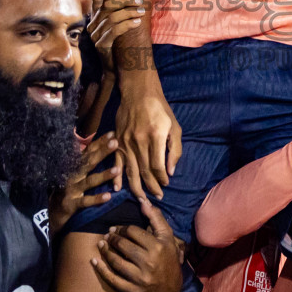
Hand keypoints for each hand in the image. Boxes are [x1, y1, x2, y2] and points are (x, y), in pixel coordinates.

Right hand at [50, 133, 122, 234]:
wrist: (52, 212)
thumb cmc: (67, 190)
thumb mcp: (74, 174)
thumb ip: (85, 162)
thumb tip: (99, 146)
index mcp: (74, 167)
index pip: (88, 152)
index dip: (99, 142)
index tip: (112, 133)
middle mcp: (72, 176)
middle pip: (89, 162)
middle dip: (102, 152)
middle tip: (115, 142)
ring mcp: (71, 189)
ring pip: (89, 181)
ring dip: (104, 175)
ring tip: (117, 170)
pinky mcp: (71, 204)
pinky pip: (85, 201)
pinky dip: (96, 199)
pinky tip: (108, 196)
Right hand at [88, 0, 147, 67]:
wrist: (112, 69)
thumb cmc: (118, 46)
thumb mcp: (117, 27)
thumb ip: (119, 14)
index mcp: (95, 18)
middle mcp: (92, 25)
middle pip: (107, 5)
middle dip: (125, 1)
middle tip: (140, 2)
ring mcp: (95, 36)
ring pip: (112, 17)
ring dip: (129, 13)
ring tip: (142, 12)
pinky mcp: (101, 45)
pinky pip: (114, 30)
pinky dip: (127, 24)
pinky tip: (137, 23)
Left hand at [90, 196, 183, 291]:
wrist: (171, 291)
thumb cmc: (168, 259)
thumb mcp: (167, 237)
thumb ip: (156, 218)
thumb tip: (143, 201)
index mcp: (157, 247)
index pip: (132, 232)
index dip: (122, 228)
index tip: (117, 229)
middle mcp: (149, 262)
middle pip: (122, 245)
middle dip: (112, 238)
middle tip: (108, 235)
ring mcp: (140, 278)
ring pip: (116, 261)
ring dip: (105, 251)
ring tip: (101, 244)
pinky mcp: (133, 291)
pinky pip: (113, 279)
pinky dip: (101, 269)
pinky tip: (94, 261)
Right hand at [115, 72, 181, 200]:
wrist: (138, 92)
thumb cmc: (160, 109)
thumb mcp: (175, 127)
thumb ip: (175, 150)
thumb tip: (170, 171)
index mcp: (156, 137)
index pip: (158, 166)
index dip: (162, 179)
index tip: (166, 185)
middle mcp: (139, 141)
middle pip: (144, 171)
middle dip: (151, 187)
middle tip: (157, 197)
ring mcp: (126, 142)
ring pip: (130, 170)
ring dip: (136, 187)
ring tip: (142, 199)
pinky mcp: (117, 141)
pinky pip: (116, 162)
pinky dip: (117, 176)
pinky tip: (118, 188)